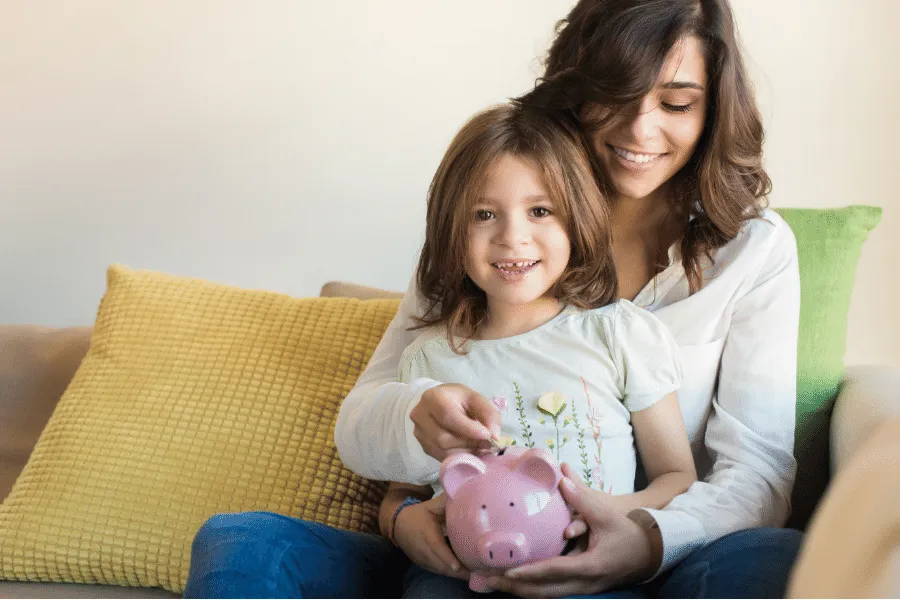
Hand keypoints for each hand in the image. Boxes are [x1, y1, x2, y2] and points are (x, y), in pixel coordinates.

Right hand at [392, 494, 469, 580]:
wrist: (398, 525)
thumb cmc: (419, 514)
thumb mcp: (431, 506)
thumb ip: (447, 502)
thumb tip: (466, 494)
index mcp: (426, 533)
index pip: (436, 547)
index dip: (448, 558)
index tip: (459, 565)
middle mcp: (423, 550)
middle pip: (441, 565)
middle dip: (459, 571)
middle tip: (479, 571)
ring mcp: (422, 560)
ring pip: (441, 571)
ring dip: (457, 575)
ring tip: (475, 574)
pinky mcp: (424, 565)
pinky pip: (438, 572)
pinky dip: (451, 574)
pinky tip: (465, 573)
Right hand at [411, 383, 501, 460]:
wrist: (439, 403)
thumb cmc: (459, 400)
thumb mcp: (476, 399)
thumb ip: (489, 414)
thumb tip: (494, 436)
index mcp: (433, 397)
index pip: (448, 416)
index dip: (468, 429)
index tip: (487, 436)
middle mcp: (420, 415)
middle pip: (443, 438)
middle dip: (468, 443)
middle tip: (486, 443)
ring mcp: (419, 432)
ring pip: (442, 450)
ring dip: (464, 451)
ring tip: (477, 445)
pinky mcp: (423, 445)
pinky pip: (441, 457)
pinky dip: (458, 456)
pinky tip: (466, 449)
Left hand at [486, 463, 660, 597]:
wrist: (649, 554)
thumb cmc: (628, 533)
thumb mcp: (607, 515)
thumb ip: (583, 498)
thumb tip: (562, 477)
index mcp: (591, 566)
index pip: (555, 571)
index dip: (530, 573)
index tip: (507, 572)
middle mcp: (584, 584)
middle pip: (544, 592)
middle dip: (514, 588)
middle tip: (486, 581)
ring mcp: (582, 590)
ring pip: (545, 596)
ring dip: (518, 592)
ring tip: (490, 584)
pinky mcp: (579, 589)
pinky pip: (550, 594)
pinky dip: (530, 590)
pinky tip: (511, 585)